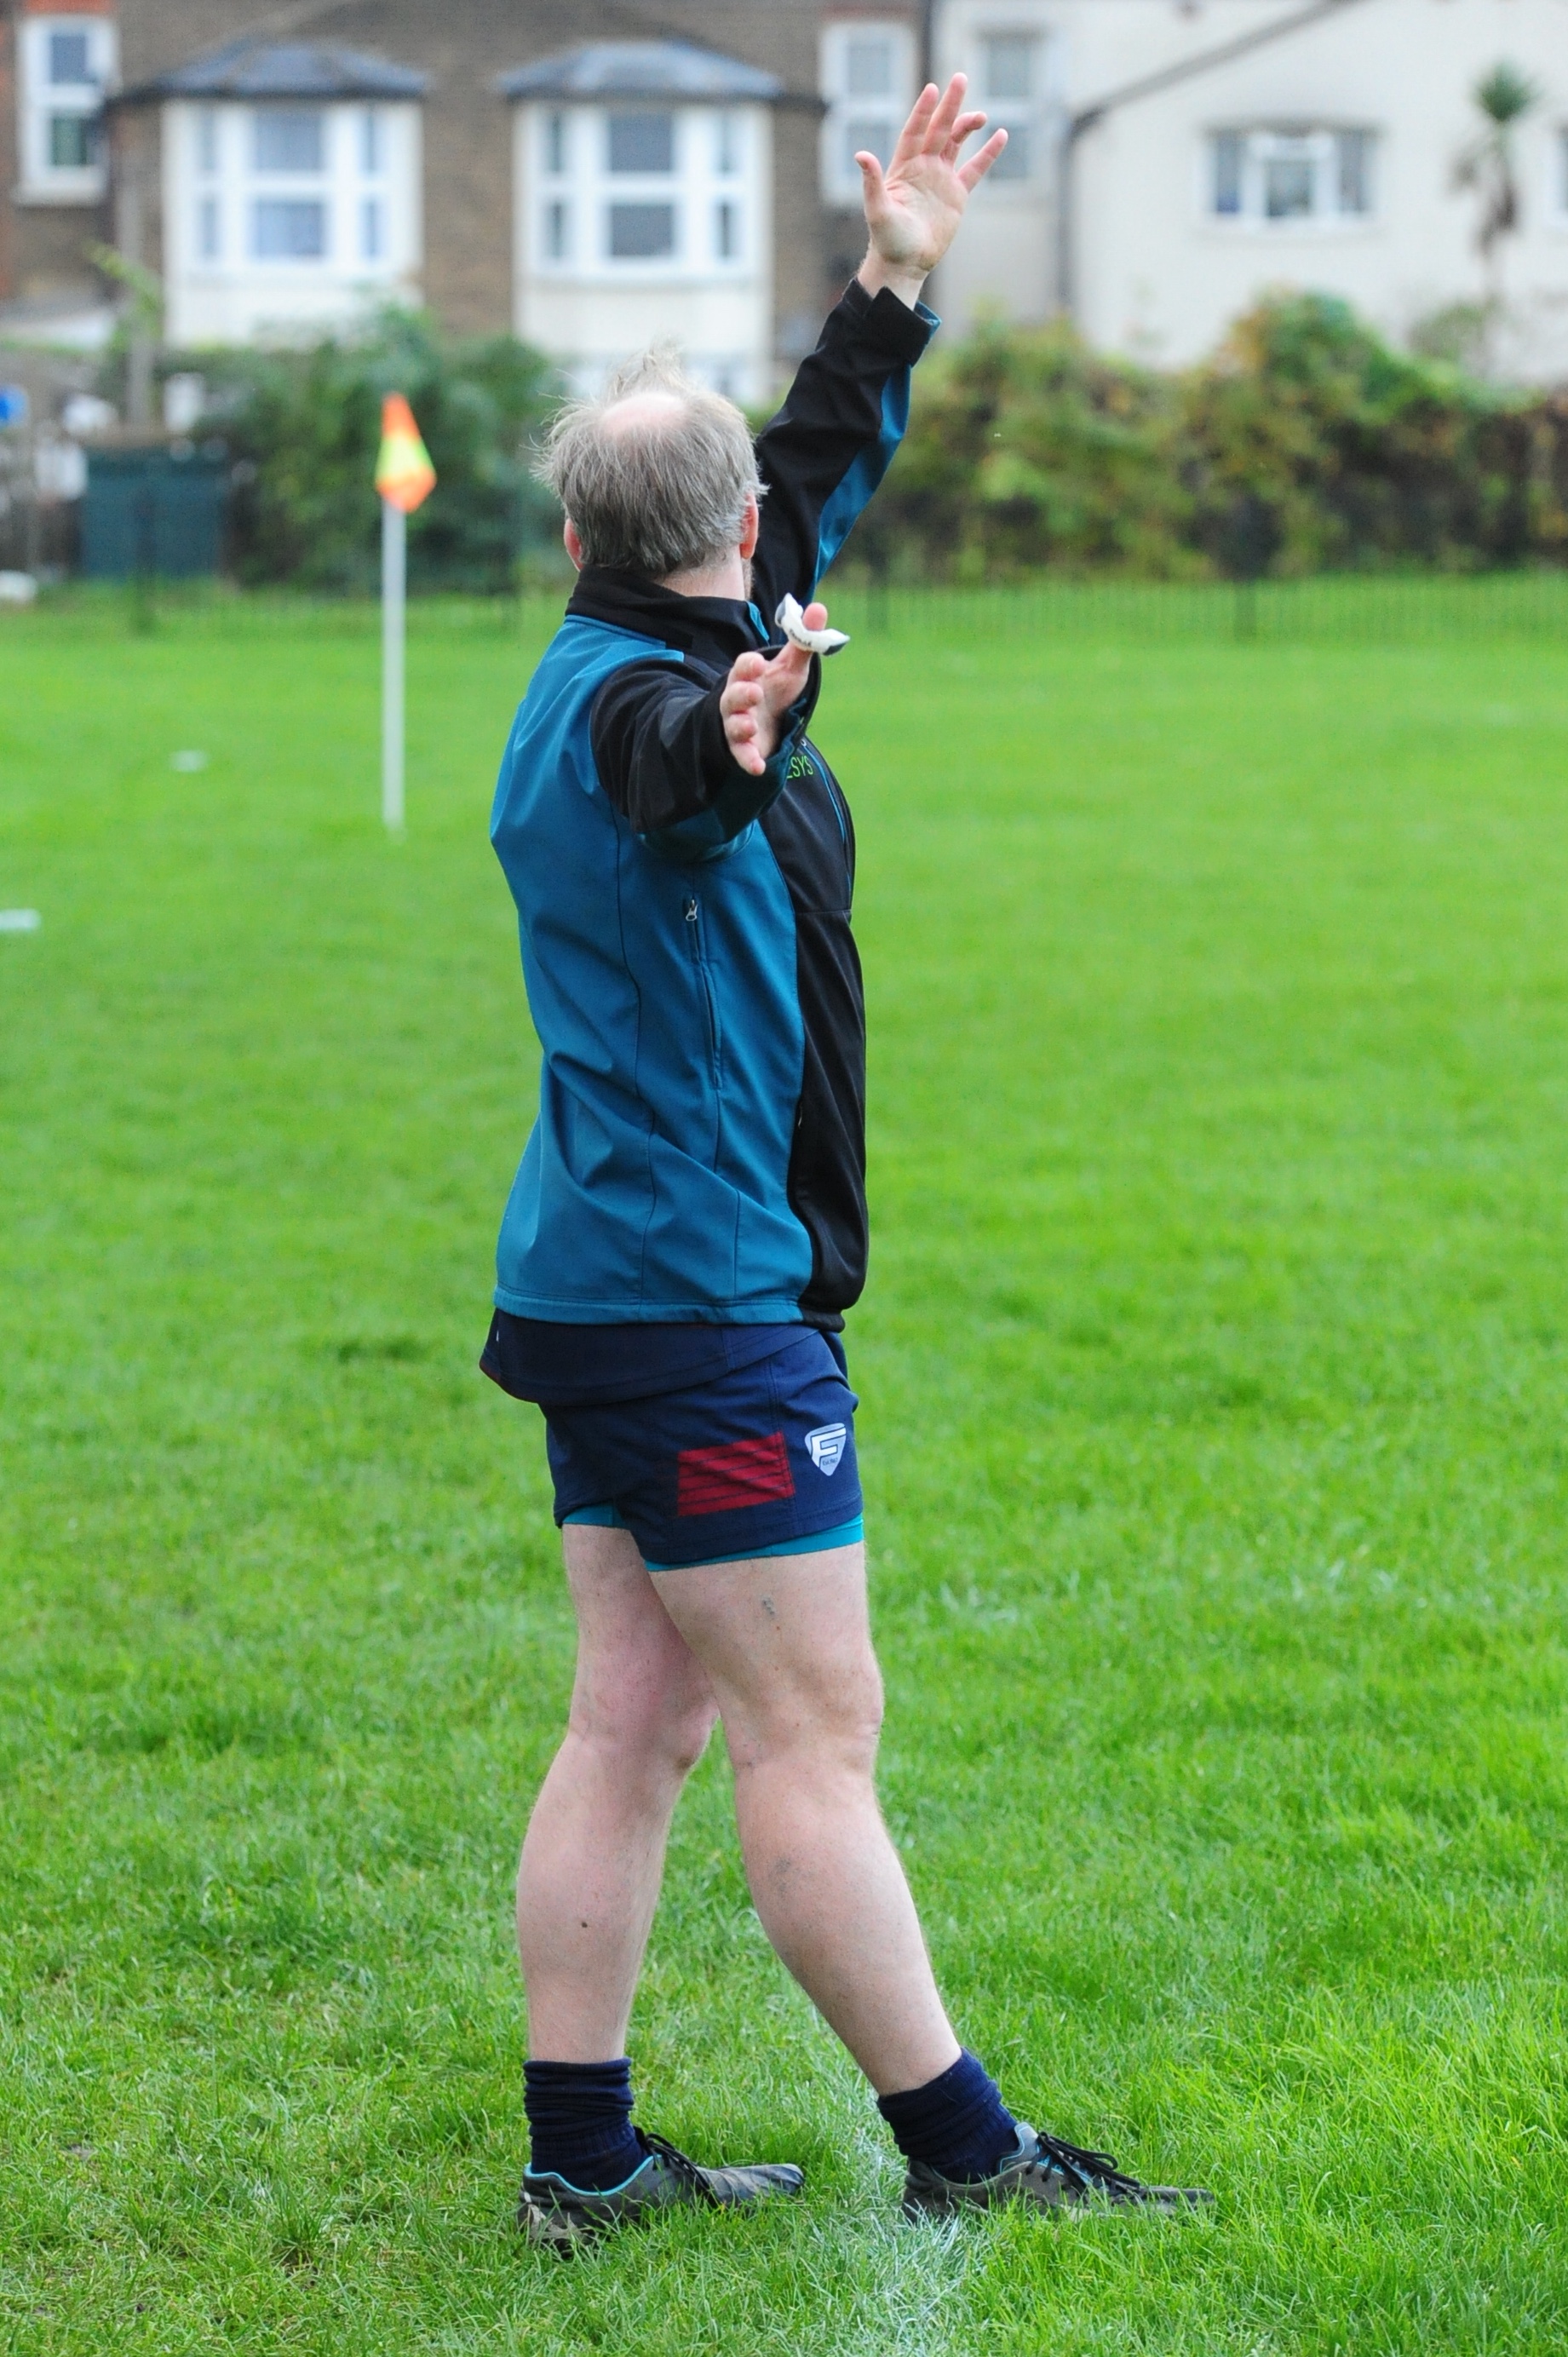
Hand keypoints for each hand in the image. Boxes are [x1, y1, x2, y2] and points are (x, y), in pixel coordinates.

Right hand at [720, 609, 825, 776]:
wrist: (769, 719)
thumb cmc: (776, 688)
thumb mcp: (791, 665)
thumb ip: (802, 640)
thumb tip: (818, 608)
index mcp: (748, 675)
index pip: (744, 666)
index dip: (749, 666)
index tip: (758, 664)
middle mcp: (739, 699)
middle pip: (733, 695)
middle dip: (741, 693)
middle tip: (755, 693)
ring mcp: (738, 724)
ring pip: (733, 725)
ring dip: (740, 726)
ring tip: (750, 727)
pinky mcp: (743, 748)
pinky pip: (741, 755)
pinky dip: (748, 760)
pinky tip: (758, 768)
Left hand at [857, 75, 1008, 305]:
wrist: (905, 264)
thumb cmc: (887, 239)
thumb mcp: (877, 210)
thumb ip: (872, 181)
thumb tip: (861, 154)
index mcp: (903, 167)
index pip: (915, 131)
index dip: (923, 111)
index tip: (932, 89)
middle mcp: (923, 167)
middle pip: (939, 129)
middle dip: (949, 106)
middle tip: (960, 79)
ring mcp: (940, 179)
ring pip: (956, 143)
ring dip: (967, 125)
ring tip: (980, 115)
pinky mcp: (956, 195)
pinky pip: (975, 169)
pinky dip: (988, 153)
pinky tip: (1000, 135)